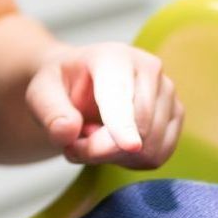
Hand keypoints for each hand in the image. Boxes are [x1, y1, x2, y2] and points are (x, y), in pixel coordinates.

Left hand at [25, 42, 183, 169]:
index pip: (120, 96)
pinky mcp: (176, 113)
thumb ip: (50, 112)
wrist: (81, 82)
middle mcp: (149, 67)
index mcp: (113, 57)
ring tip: (96, 135)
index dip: (123, 124)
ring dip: (115, 156)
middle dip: (100, 150)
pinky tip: (116, 143)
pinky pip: (159, 154)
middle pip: (137, 128)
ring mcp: (168, 90)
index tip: (130, 146)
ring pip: (150, 146)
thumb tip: (67, 132)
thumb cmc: (62, 85)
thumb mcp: (40, 93)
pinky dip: (133, 160)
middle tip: (73, 144)